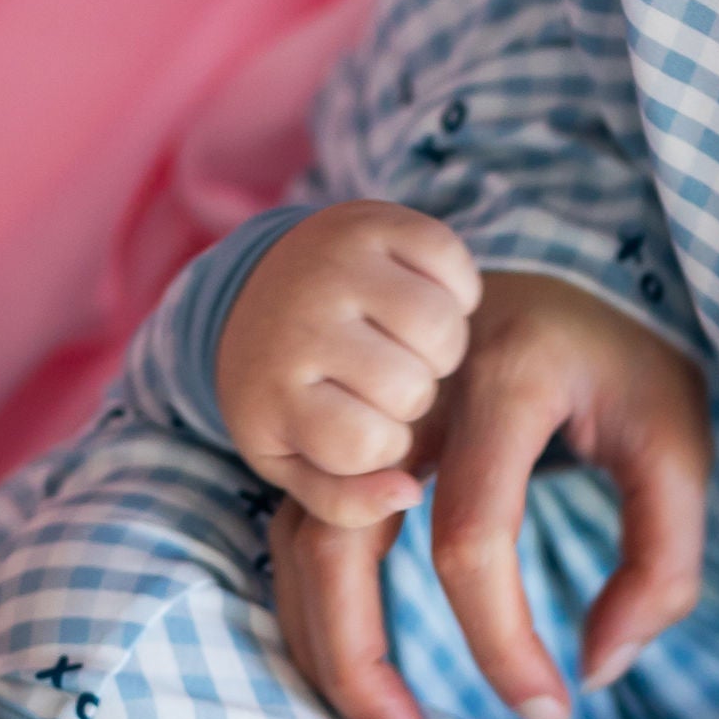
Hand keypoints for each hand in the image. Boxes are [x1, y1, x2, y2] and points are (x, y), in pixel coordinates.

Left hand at [217, 201, 481, 530]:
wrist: (262, 293)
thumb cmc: (291, 394)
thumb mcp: (297, 461)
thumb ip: (346, 501)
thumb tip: (407, 492)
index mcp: (271, 390)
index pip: (369, 444)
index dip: (384, 444)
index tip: (365, 428)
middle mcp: (298, 318)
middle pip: (410, 387)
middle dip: (412, 395)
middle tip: (389, 380)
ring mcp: (335, 261)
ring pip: (440, 327)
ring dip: (441, 347)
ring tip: (410, 345)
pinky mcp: (374, 217)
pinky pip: (453, 262)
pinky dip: (456, 288)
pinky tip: (425, 298)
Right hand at [267, 271, 709, 718]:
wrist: (557, 276)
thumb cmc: (620, 367)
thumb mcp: (676, 443)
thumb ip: (663, 561)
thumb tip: (598, 668)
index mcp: (505, 377)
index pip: (471, 539)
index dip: (502, 644)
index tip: (552, 710)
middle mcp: (409, 389)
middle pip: (343, 541)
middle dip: (363, 664)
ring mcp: (361, 410)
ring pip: (301, 542)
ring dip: (324, 649)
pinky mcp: (342, 438)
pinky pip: (301, 532)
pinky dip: (316, 612)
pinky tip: (359, 675)